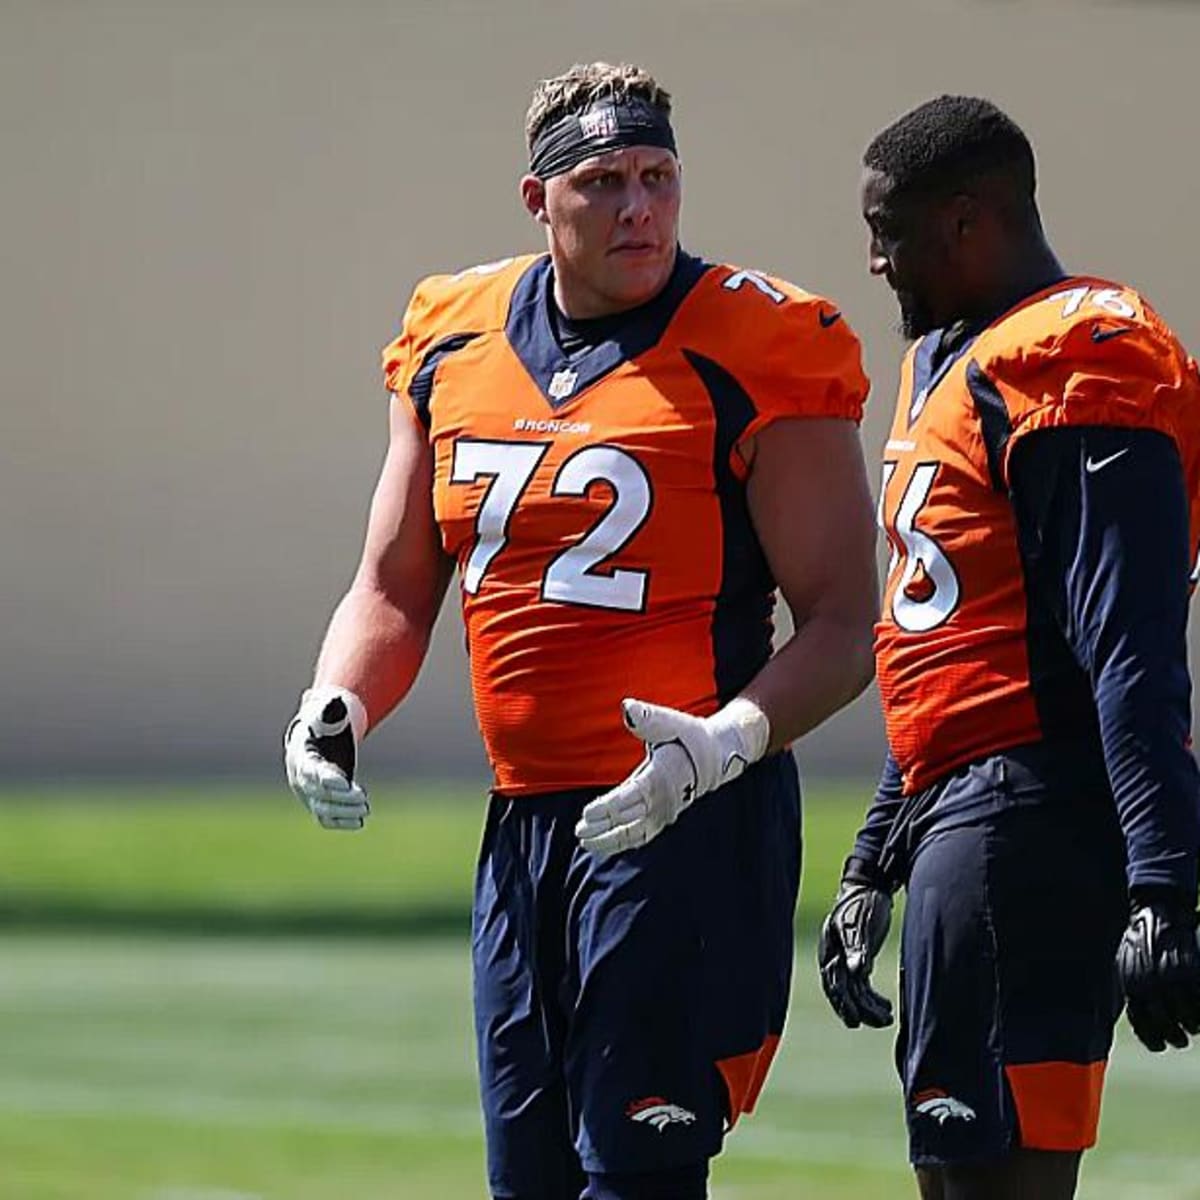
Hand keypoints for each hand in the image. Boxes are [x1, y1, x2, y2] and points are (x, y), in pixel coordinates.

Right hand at [284, 686, 369, 830]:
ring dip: (343, 811)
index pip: (310, 771)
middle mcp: (300, 778)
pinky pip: (325, 817)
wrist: (317, 735)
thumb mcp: (327, 712)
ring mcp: (307, 792)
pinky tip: (358, 821)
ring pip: (322, 809)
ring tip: (365, 808)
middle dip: (340, 798)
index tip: (345, 783)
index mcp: (300, 756)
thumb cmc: (324, 721)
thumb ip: (332, 708)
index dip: (327, 779)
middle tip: (363, 798)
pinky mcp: (317, 801)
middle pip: (317, 794)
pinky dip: (340, 822)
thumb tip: (336, 697)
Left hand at [575, 696, 769, 856]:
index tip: (588, 813)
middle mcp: (663, 799)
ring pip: (634, 834)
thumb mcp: (671, 721)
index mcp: (662, 775)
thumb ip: (648, 718)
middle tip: (579, 831)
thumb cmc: (688, 736)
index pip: (633, 795)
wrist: (714, 756)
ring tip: (585, 842)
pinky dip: (622, 843)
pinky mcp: (663, 819)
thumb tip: (628, 706)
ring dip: (609, 840)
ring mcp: (664, 813)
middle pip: (629, 819)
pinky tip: (602, 845)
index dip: (610, 806)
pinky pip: (641, 836)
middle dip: (602, 827)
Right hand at [818, 875, 893, 1028]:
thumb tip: (857, 973)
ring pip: (854, 991)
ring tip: (887, 1018)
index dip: (842, 1002)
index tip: (854, 1020)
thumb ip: (857, 947)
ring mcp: (846, 958)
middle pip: (843, 990)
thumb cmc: (863, 902)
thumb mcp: (860, 923)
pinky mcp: (859, 958)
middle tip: (878, 1022)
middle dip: (858, 1009)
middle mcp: (835, 956)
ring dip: (869, 1006)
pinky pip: (862, 985)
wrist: (871, 885)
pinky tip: (886, 1006)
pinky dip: (872, 997)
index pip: (833, 982)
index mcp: (830, 948)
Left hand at [1117, 891, 1199, 1050]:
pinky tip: (1197, 1015)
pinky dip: (1199, 1013)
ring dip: (1193, 1026)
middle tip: (1181, 1038)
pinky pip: (1198, 1005)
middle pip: (1169, 1028)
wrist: (1158, 911)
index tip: (1161, 1044)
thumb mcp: (1128, 964)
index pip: (1144, 1026)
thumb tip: (1142, 1018)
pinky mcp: (1192, 975)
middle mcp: (1152, 987)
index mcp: (1133, 986)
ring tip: (1193, 1024)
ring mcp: (1174, 981)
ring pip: (1190, 1021)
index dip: (1154, 1040)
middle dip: (1176, 1037)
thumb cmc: (1142, 939)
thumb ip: (1135, 990)